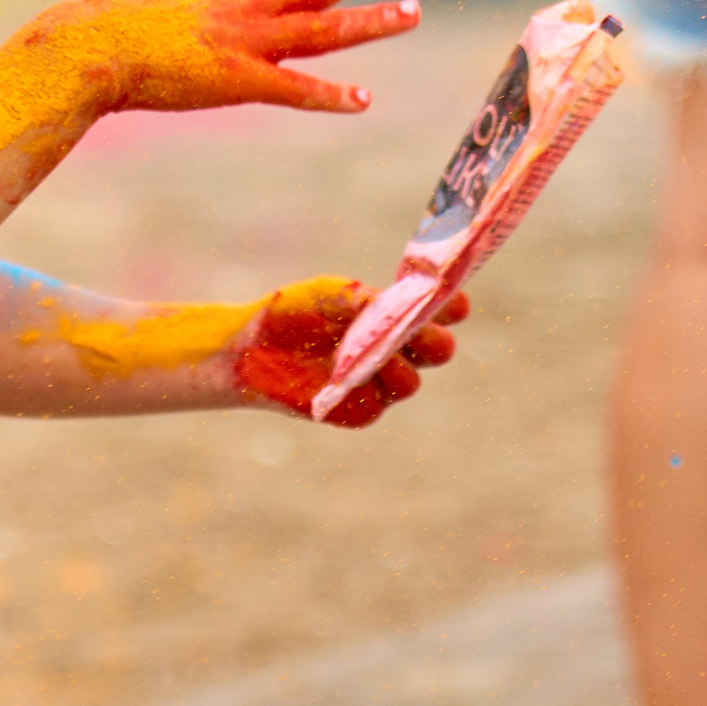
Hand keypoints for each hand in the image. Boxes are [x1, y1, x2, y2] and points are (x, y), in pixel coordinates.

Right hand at [58, 0, 423, 114]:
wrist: (88, 51)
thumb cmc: (112, 15)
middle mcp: (247, 5)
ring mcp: (245, 42)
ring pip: (322, 28)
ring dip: (371, 21)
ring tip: (414, 11)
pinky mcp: (236, 82)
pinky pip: (292, 90)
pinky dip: (328, 96)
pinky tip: (363, 99)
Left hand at [231, 276, 465, 428]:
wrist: (253, 348)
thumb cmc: (295, 313)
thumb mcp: (330, 296)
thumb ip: (364, 299)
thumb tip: (394, 301)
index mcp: (395, 317)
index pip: (438, 312)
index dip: (451, 307)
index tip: (453, 302)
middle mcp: (396, 351)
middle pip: (438, 350)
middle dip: (433, 340)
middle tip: (418, 330)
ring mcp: (380, 383)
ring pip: (411, 382)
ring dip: (400, 366)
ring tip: (378, 353)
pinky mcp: (359, 410)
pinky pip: (378, 403)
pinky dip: (369, 387)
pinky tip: (353, 374)